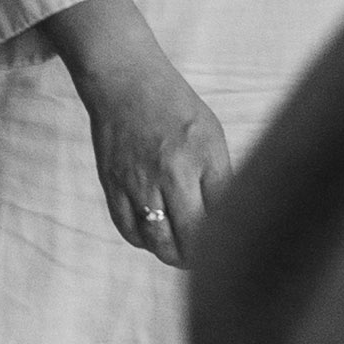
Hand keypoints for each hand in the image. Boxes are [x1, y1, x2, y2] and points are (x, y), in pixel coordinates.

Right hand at [62, 20, 236, 266]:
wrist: (125, 81)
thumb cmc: (175, 107)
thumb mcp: (211, 135)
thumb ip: (219, 177)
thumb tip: (226, 221)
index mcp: (205, 157)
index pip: (222, 217)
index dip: (228, 241)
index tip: (230, 250)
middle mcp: (173, 172)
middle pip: (191, 238)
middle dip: (200, 258)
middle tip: (204, 261)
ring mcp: (139, 180)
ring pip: (158, 242)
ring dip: (172, 255)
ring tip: (180, 254)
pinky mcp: (112, 184)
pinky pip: (129, 230)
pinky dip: (143, 241)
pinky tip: (153, 236)